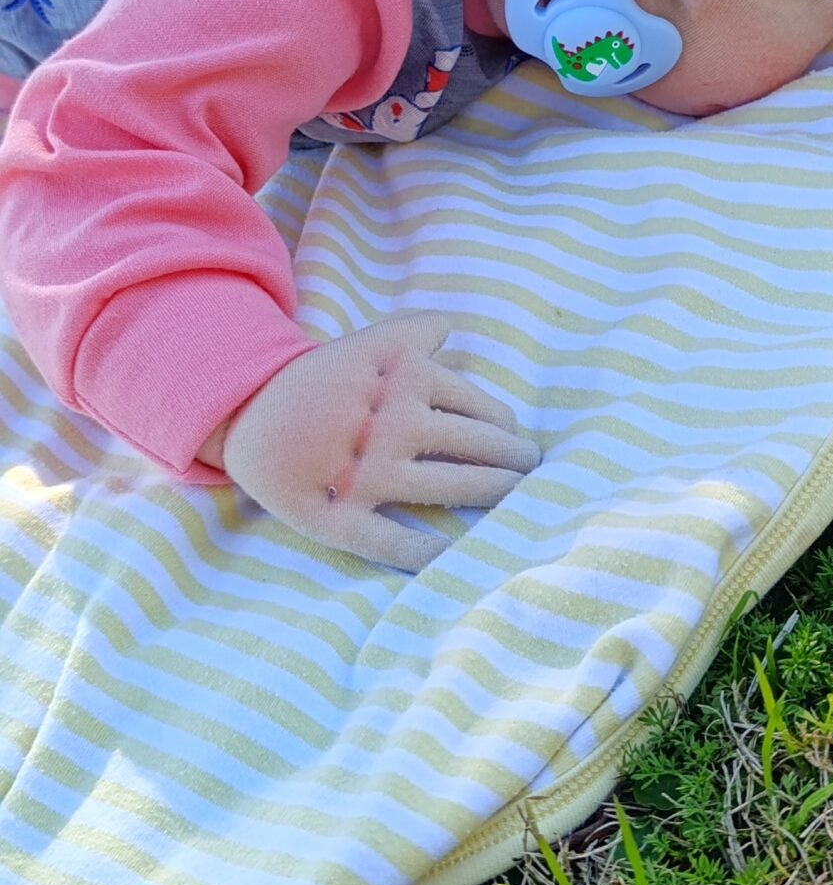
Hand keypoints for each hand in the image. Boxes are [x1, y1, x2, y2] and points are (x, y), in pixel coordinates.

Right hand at [220, 313, 539, 568]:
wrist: (245, 411)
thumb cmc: (321, 379)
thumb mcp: (366, 343)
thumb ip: (414, 333)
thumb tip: (455, 328)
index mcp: (405, 380)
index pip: (480, 408)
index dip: (505, 426)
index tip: (516, 439)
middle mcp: (392, 424)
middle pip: (478, 446)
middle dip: (515, 461)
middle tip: (533, 471)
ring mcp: (366, 473)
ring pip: (450, 487)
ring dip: (493, 495)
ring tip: (517, 501)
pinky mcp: (336, 517)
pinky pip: (387, 541)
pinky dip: (422, 552)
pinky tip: (450, 556)